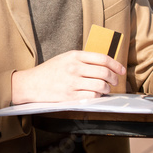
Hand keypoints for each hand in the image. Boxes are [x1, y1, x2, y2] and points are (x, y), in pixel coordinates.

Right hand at [11, 50, 125, 104]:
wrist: (31, 83)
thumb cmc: (49, 71)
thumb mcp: (65, 58)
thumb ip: (82, 59)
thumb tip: (104, 64)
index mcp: (74, 56)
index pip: (102, 58)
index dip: (116, 64)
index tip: (121, 70)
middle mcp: (74, 68)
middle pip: (104, 72)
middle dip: (114, 78)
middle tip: (115, 81)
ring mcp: (72, 82)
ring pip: (101, 85)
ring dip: (107, 88)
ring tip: (105, 89)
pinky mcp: (70, 96)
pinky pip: (92, 96)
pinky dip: (97, 96)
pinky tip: (95, 95)